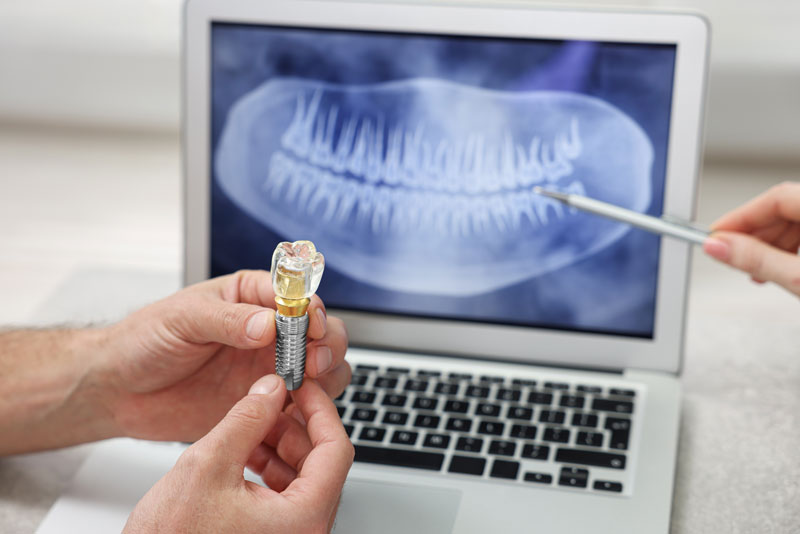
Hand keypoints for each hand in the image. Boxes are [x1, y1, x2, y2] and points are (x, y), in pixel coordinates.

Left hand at [101, 269, 349, 440]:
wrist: (120, 390)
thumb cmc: (145, 340)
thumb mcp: (183, 317)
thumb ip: (228, 319)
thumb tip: (268, 324)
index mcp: (251, 297)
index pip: (297, 296)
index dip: (311, 310)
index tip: (309, 327)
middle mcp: (269, 331)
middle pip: (323, 330)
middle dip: (327, 344)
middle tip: (312, 362)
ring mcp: (269, 367)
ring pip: (325, 367)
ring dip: (326, 374)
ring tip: (303, 385)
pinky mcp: (264, 402)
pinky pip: (303, 404)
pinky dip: (309, 407)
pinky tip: (292, 410)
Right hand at [123, 375, 353, 533]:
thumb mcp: (207, 466)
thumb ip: (246, 420)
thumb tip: (270, 390)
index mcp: (303, 519)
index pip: (336, 450)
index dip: (320, 409)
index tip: (303, 387)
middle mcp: (305, 532)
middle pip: (321, 463)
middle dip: (294, 425)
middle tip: (272, 398)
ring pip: (301, 478)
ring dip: (279, 444)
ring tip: (251, 422)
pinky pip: (283, 496)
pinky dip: (267, 468)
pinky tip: (244, 451)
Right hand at [704, 182, 799, 296]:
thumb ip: (759, 260)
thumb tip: (717, 245)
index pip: (776, 197)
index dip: (740, 218)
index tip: (714, 237)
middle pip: (785, 207)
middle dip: (755, 234)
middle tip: (732, 256)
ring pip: (797, 220)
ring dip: (773, 243)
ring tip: (759, 270)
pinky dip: (793, 247)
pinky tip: (784, 267)